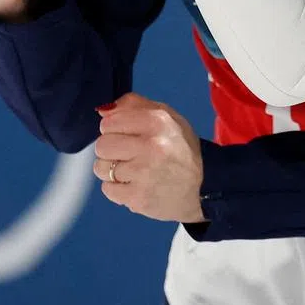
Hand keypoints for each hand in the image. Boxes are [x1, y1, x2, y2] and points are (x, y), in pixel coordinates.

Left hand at [93, 93, 205, 223]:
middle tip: (126, 154)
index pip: (108, 122)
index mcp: (156, 121)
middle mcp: (150, 146)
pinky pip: (107, 189)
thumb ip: (133, 105)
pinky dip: (116, 188)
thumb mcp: (166, 116)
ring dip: (111, 170)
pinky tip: (132, 184)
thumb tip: (102, 111)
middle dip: (110, 149)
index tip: (124, 134)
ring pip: (101, 168)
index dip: (112, 128)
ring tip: (130, 170)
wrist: (204, 187)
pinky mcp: (139, 198)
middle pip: (102, 145)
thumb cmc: (181, 148)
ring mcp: (144, 174)